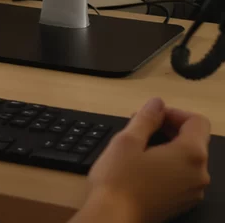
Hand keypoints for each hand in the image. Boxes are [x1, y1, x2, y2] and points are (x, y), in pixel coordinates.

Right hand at [84, 97, 210, 222]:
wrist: (114, 218)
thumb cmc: (120, 178)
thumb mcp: (128, 140)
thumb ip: (147, 117)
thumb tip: (158, 103)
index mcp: (191, 155)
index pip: (196, 121)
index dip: (174, 113)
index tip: (150, 115)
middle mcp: (199, 174)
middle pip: (194, 139)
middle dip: (168, 127)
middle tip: (139, 127)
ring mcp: (193, 191)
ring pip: (187, 157)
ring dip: (167, 145)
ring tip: (138, 145)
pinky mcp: (182, 202)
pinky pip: (182, 174)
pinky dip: (167, 163)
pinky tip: (142, 165)